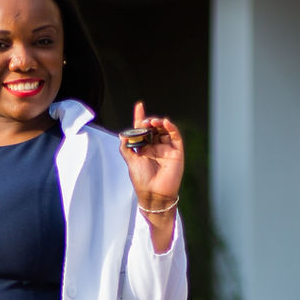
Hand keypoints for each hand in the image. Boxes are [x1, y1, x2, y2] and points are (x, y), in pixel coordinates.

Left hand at [118, 102, 183, 251]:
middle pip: (154, 127)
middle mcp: (156, 147)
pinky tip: (164, 123)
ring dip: (159, 122)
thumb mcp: (130, 161)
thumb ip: (126, 147)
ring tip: (153, 122)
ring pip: (165, 130)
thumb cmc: (141, 179)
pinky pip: (175, 136)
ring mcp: (167, 149)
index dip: (140, 117)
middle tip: (145, 121)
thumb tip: (123, 134)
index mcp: (144, 149)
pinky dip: (171, 127)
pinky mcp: (177, 152)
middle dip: (149, 121)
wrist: (154, 193)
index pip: (143, 130)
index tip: (139, 106)